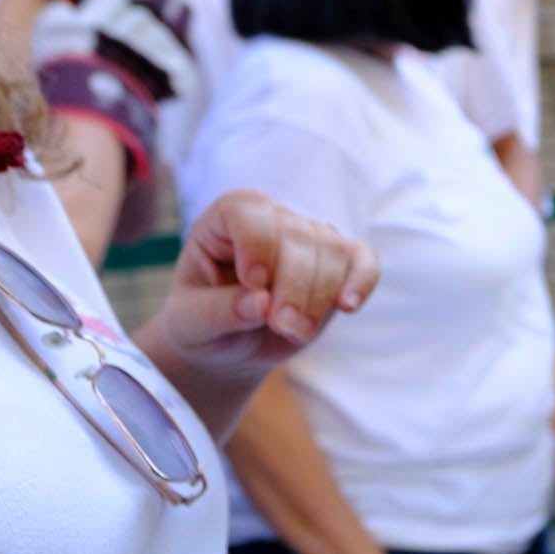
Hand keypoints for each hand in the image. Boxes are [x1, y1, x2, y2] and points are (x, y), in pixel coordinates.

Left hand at [150, 190, 377, 388]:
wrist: (228, 343)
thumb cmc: (202, 323)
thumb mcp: (192, 322)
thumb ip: (220, 311)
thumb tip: (260, 303)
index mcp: (226, 219)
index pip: (248, 210)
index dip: (256, 243)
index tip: (254, 283)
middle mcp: (272, 219)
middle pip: (297, 237)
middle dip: (293, 287)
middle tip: (281, 327)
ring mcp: (309, 237)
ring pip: (332, 251)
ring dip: (320, 297)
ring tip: (295, 333)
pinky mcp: (339, 263)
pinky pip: (363, 260)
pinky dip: (362, 281)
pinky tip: (348, 306)